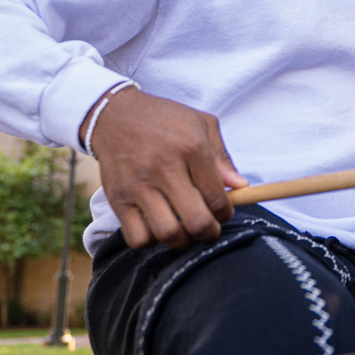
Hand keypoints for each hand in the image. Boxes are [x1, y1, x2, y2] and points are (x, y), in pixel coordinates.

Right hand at [85, 88, 248, 249]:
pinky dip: (150, 240)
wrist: (114, 114)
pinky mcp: (118, 199)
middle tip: (207, 228)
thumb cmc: (163, 119)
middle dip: (209, 233)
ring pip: (168, 233)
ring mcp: (139, 185)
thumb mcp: (200, 124)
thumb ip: (222, 157)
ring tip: (183, 229)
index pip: (218, 198)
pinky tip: (155, 226)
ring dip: (181, 240)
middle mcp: (165, 168)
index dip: (225, 213)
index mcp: (192, 147)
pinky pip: (137, 238)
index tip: (222, 213)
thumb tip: (240, 186)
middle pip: (196, 221)